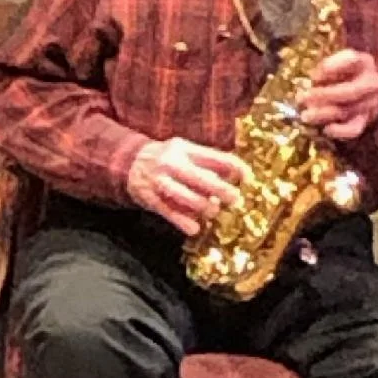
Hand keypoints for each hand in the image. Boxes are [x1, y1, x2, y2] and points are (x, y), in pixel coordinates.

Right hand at [126, 137, 247, 236]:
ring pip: (186, 196)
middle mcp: (172, 163)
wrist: (129, 162)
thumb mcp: (185, 151)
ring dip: (204, 207)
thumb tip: (235, 172)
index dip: (234, 167)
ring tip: (213, 211)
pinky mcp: (150, 198)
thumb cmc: (166, 159)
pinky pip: (168, 212)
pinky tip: (195, 228)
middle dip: (222, 190)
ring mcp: (160, 181)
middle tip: (236, 199)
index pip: (214, 156)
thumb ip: (207, 161)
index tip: (248, 177)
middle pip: (201, 178)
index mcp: (185, 149)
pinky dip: (183, 222)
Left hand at [297, 49, 377, 141]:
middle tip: (302, 99)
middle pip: (350, 91)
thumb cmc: (343, 74)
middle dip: (323, 96)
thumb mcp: (336, 63)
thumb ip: (325, 68)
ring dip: (323, 114)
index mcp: (364, 62)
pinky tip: (326, 129)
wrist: (363, 92)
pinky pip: (354, 129)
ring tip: (305, 116)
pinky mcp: (366, 120)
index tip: (313, 77)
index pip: (351, 60)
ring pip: (347, 111)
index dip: (330, 68)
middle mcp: (372, 82)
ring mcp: (371, 103)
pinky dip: (339, 131)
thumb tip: (311, 81)